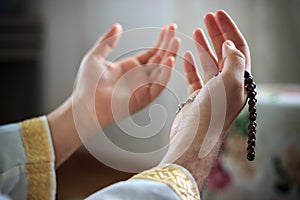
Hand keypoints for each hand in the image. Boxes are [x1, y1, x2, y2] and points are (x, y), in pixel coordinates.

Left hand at [48, 23, 179, 166]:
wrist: (85, 105)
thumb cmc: (87, 86)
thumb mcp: (96, 56)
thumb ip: (108, 41)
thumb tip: (117, 26)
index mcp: (130, 67)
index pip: (151, 52)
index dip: (160, 40)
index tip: (168, 28)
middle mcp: (139, 77)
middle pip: (159, 58)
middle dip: (167, 44)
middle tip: (174, 29)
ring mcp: (143, 87)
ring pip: (162, 70)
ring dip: (170, 55)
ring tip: (175, 41)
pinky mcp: (144, 98)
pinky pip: (159, 85)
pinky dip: (166, 73)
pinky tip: (170, 60)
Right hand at [160, 10, 249, 190]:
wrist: (194, 139)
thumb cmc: (213, 113)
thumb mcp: (230, 82)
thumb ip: (233, 60)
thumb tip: (229, 45)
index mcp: (239, 81)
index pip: (237, 48)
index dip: (229, 30)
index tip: (218, 15)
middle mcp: (227, 85)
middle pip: (223, 53)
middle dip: (216, 33)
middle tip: (206, 17)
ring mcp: (211, 92)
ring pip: (208, 63)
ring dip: (203, 46)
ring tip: (196, 31)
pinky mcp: (196, 98)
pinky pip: (194, 77)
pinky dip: (191, 65)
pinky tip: (186, 55)